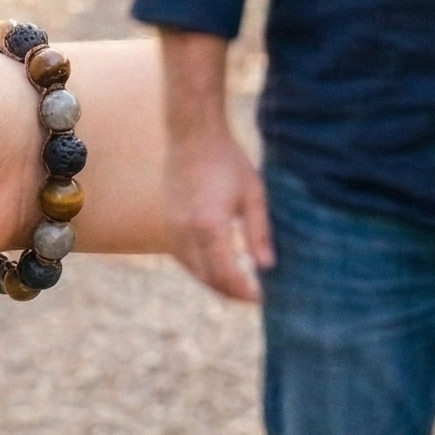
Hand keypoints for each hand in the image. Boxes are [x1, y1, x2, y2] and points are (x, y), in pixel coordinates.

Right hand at [165, 126, 271, 302]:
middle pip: (207, 278)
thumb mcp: (253, 195)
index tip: (262, 298)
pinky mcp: (167, 223)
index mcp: (210, 226)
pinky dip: (200, 268)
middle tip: (253, 296)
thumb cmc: (228, 161)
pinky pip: (183, 257)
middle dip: (230, 292)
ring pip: (193, 270)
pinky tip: (217, 266)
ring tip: (238, 285)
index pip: (227, 274)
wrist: (192, 135)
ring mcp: (172, 228)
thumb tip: (267, 267)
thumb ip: (259, 233)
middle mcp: (186, 232)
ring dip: (214, 282)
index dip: (245, 291)